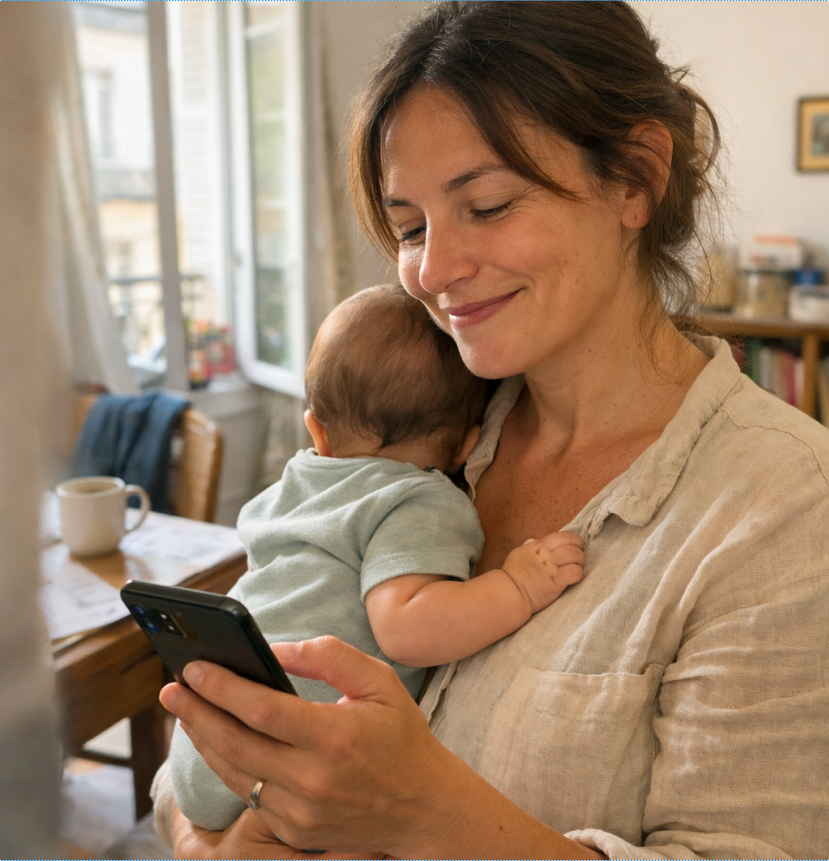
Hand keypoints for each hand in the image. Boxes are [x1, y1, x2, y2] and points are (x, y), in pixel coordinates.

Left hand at [159, 636, 469, 856]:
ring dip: (204, 739)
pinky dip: (228, 765)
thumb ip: (328, 657)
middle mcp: (312, 779)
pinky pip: (249, 794)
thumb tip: (275, 649)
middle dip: (196, 712)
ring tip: (185, 710)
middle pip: (235, 743)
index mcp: (334, 736)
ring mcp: (300, 811)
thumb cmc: (401, 735)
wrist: (423, 807)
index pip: (262, 710)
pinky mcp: (293, 830)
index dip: (222, 688)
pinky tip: (217, 741)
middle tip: (170, 688)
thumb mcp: (379, 681)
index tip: (194, 667)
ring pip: (234, 772)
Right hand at [501, 530, 584, 613]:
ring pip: (575, 554)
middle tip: (577, 560)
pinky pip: (574, 572)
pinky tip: (573, 579)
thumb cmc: (512, 575)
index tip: (574, 547)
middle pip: (571, 541)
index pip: (561, 535)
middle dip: (578, 549)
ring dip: (579, 561)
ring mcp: (552, 567)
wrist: (508, 593)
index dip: (572, 539)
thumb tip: (533, 541)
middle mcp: (547, 554)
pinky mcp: (556, 582)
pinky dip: (577, 575)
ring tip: (576, 568)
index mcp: (539, 546)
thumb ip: (529, 547)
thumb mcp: (518, 554)